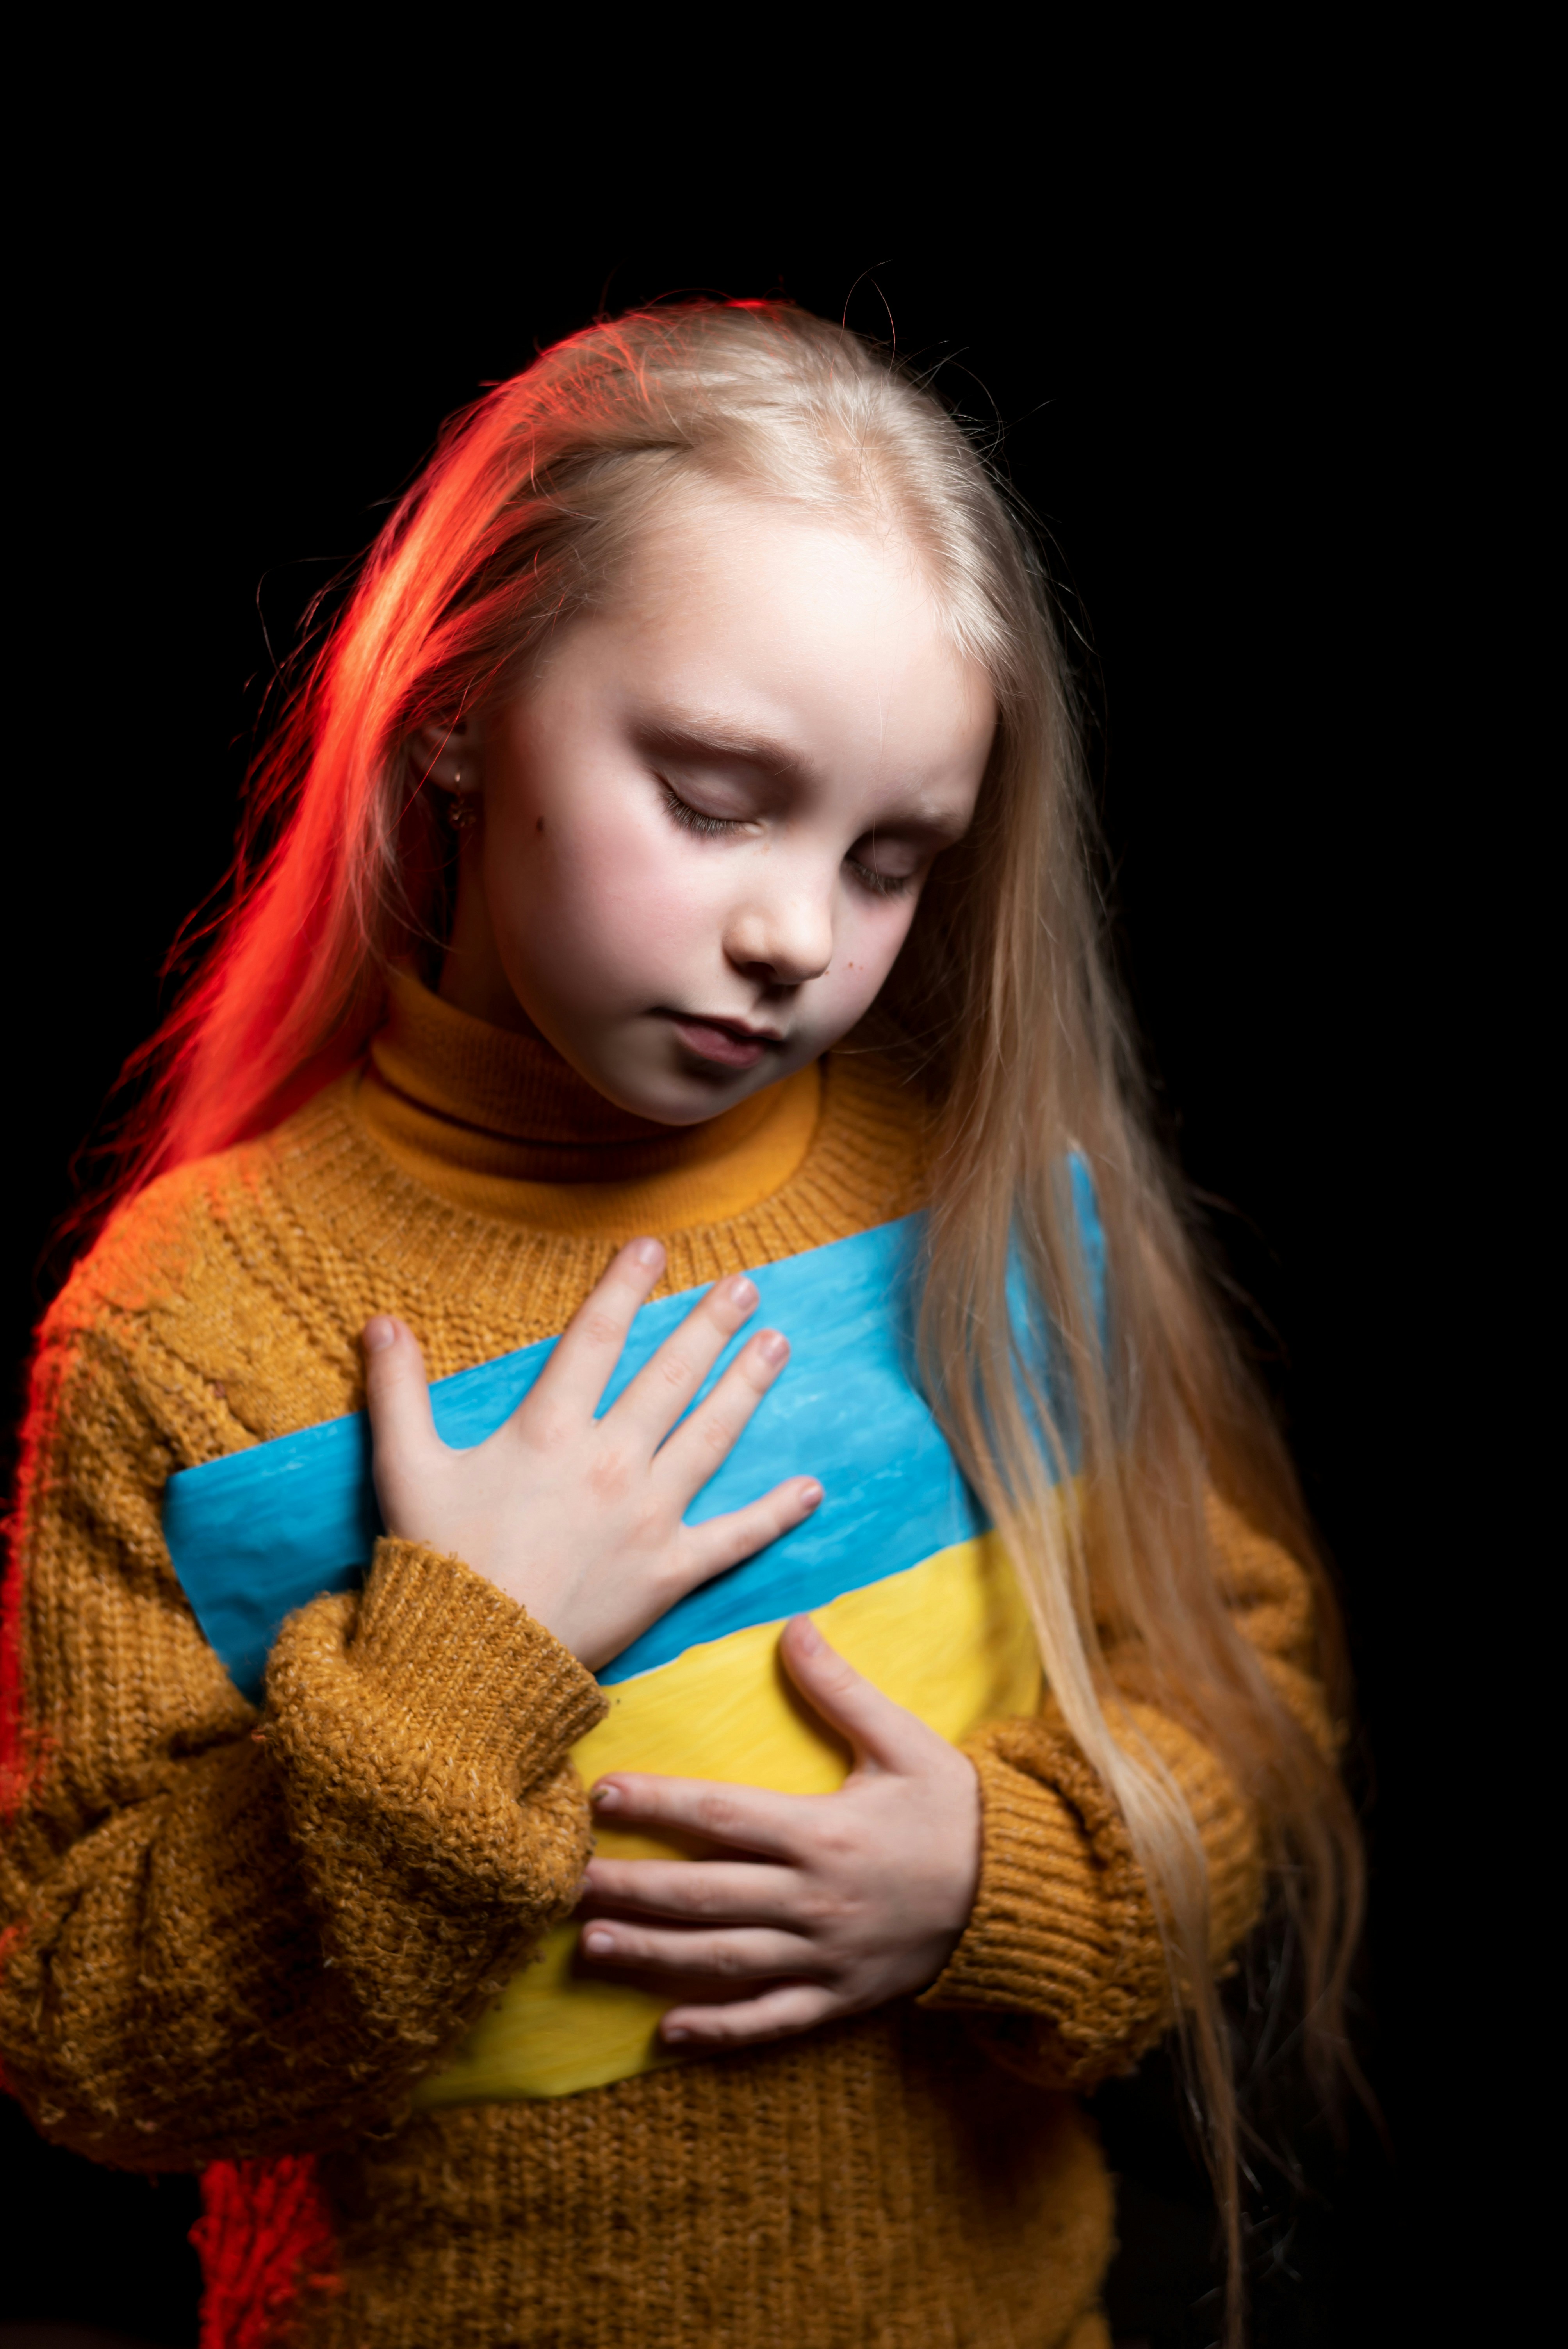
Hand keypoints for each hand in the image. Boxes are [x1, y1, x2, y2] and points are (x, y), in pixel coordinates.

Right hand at [361, 1238, 821, 1670]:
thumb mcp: (404, 1468)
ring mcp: (647, 1516)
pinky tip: (811, 1489)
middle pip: (670, 1376)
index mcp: (548, 1430)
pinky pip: (734, 1537)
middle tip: (748, 1287)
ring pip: (710, 1436)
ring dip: (748, 1387)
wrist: (470, 1664)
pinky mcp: (670, 1571)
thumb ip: (397, 1390)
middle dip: (710, 1325)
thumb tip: (379, 1321)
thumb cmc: (437, 1562)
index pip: (595, 1337)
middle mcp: (609, 1462)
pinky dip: (776, 1513)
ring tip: (777, 1346)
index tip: (654, 1248)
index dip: (624, 1287)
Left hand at [576, 1616, 982, 2044]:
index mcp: (824, 1834)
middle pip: (705, 1895)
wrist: (1019, 1893)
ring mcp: (825, 1956)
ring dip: (653, 1957)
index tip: (602, 1797)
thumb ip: (843, 1689)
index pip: (721, 1818)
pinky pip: (770, 2020)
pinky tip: (667, 2034)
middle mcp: (815, 1900)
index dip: (658, 1807)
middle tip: (566, 1883)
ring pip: (723, 1961)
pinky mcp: (840, 1998)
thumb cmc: (956, 1811)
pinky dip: (718, 2031)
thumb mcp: (906, 1742)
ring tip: (591, 1948)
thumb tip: (793, 1625)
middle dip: (630, 1889)